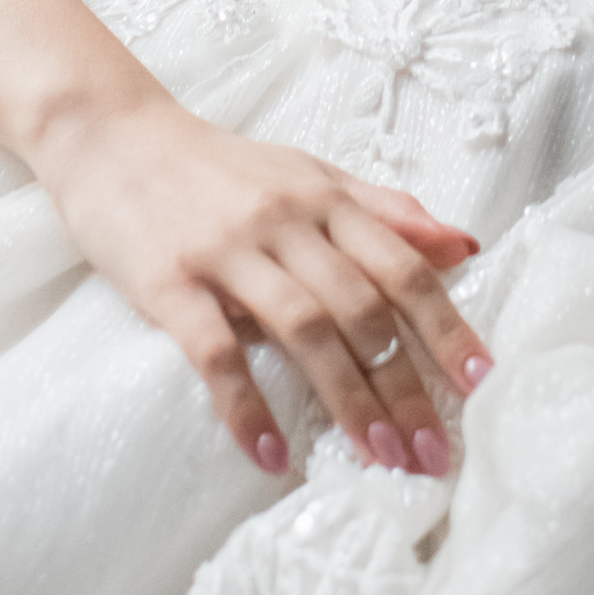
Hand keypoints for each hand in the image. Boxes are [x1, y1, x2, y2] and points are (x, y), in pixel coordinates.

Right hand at [31, 91, 488, 479]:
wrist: (112, 135)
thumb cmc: (218, 167)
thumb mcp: (307, 174)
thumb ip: (383, 212)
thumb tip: (464, 246)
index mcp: (322, 199)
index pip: (402, 265)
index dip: (446, 325)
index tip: (481, 385)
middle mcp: (283, 221)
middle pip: (361, 306)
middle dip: (404, 383)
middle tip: (434, 453)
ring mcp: (225, 251)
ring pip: (302, 328)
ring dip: (347, 399)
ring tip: (380, 459)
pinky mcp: (168, 282)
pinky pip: (213, 351)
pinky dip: (246, 406)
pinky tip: (272, 455)